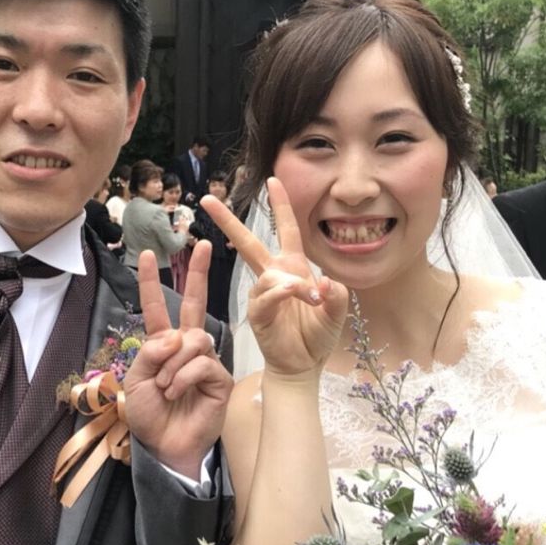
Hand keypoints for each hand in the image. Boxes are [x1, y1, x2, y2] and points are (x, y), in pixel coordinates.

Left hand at [123, 244, 232, 477]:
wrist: (165, 446)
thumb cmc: (149, 416)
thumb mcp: (135, 381)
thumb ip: (150, 354)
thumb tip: (174, 336)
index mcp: (162, 345)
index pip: (158, 308)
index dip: (152, 283)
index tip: (148, 255)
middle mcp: (186, 347)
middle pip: (194, 303)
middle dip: (198, 273)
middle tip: (204, 244)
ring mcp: (205, 360)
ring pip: (193, 340)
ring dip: (173, 365)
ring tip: (167, 388)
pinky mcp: (219, 378)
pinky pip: (202, 363)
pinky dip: (184, 377)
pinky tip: (179, 393)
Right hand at [201, 178, 348, 378]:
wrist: (304, 364)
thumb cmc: (317, 335)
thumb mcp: (337, 311)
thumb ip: (337, 295)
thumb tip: (325, 283)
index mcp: (294, 268)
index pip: (287, 229)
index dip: (281, 205)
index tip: (273, 180)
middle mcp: (274, 276)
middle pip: (249, 242)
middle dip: (229, 221)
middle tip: (208, 200)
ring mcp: (263, 295)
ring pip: (268, 274)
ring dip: (292, 284)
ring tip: (312, 300)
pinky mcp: (258, 314)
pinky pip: (265, 297)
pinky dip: (280, 293)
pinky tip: (293, 294)